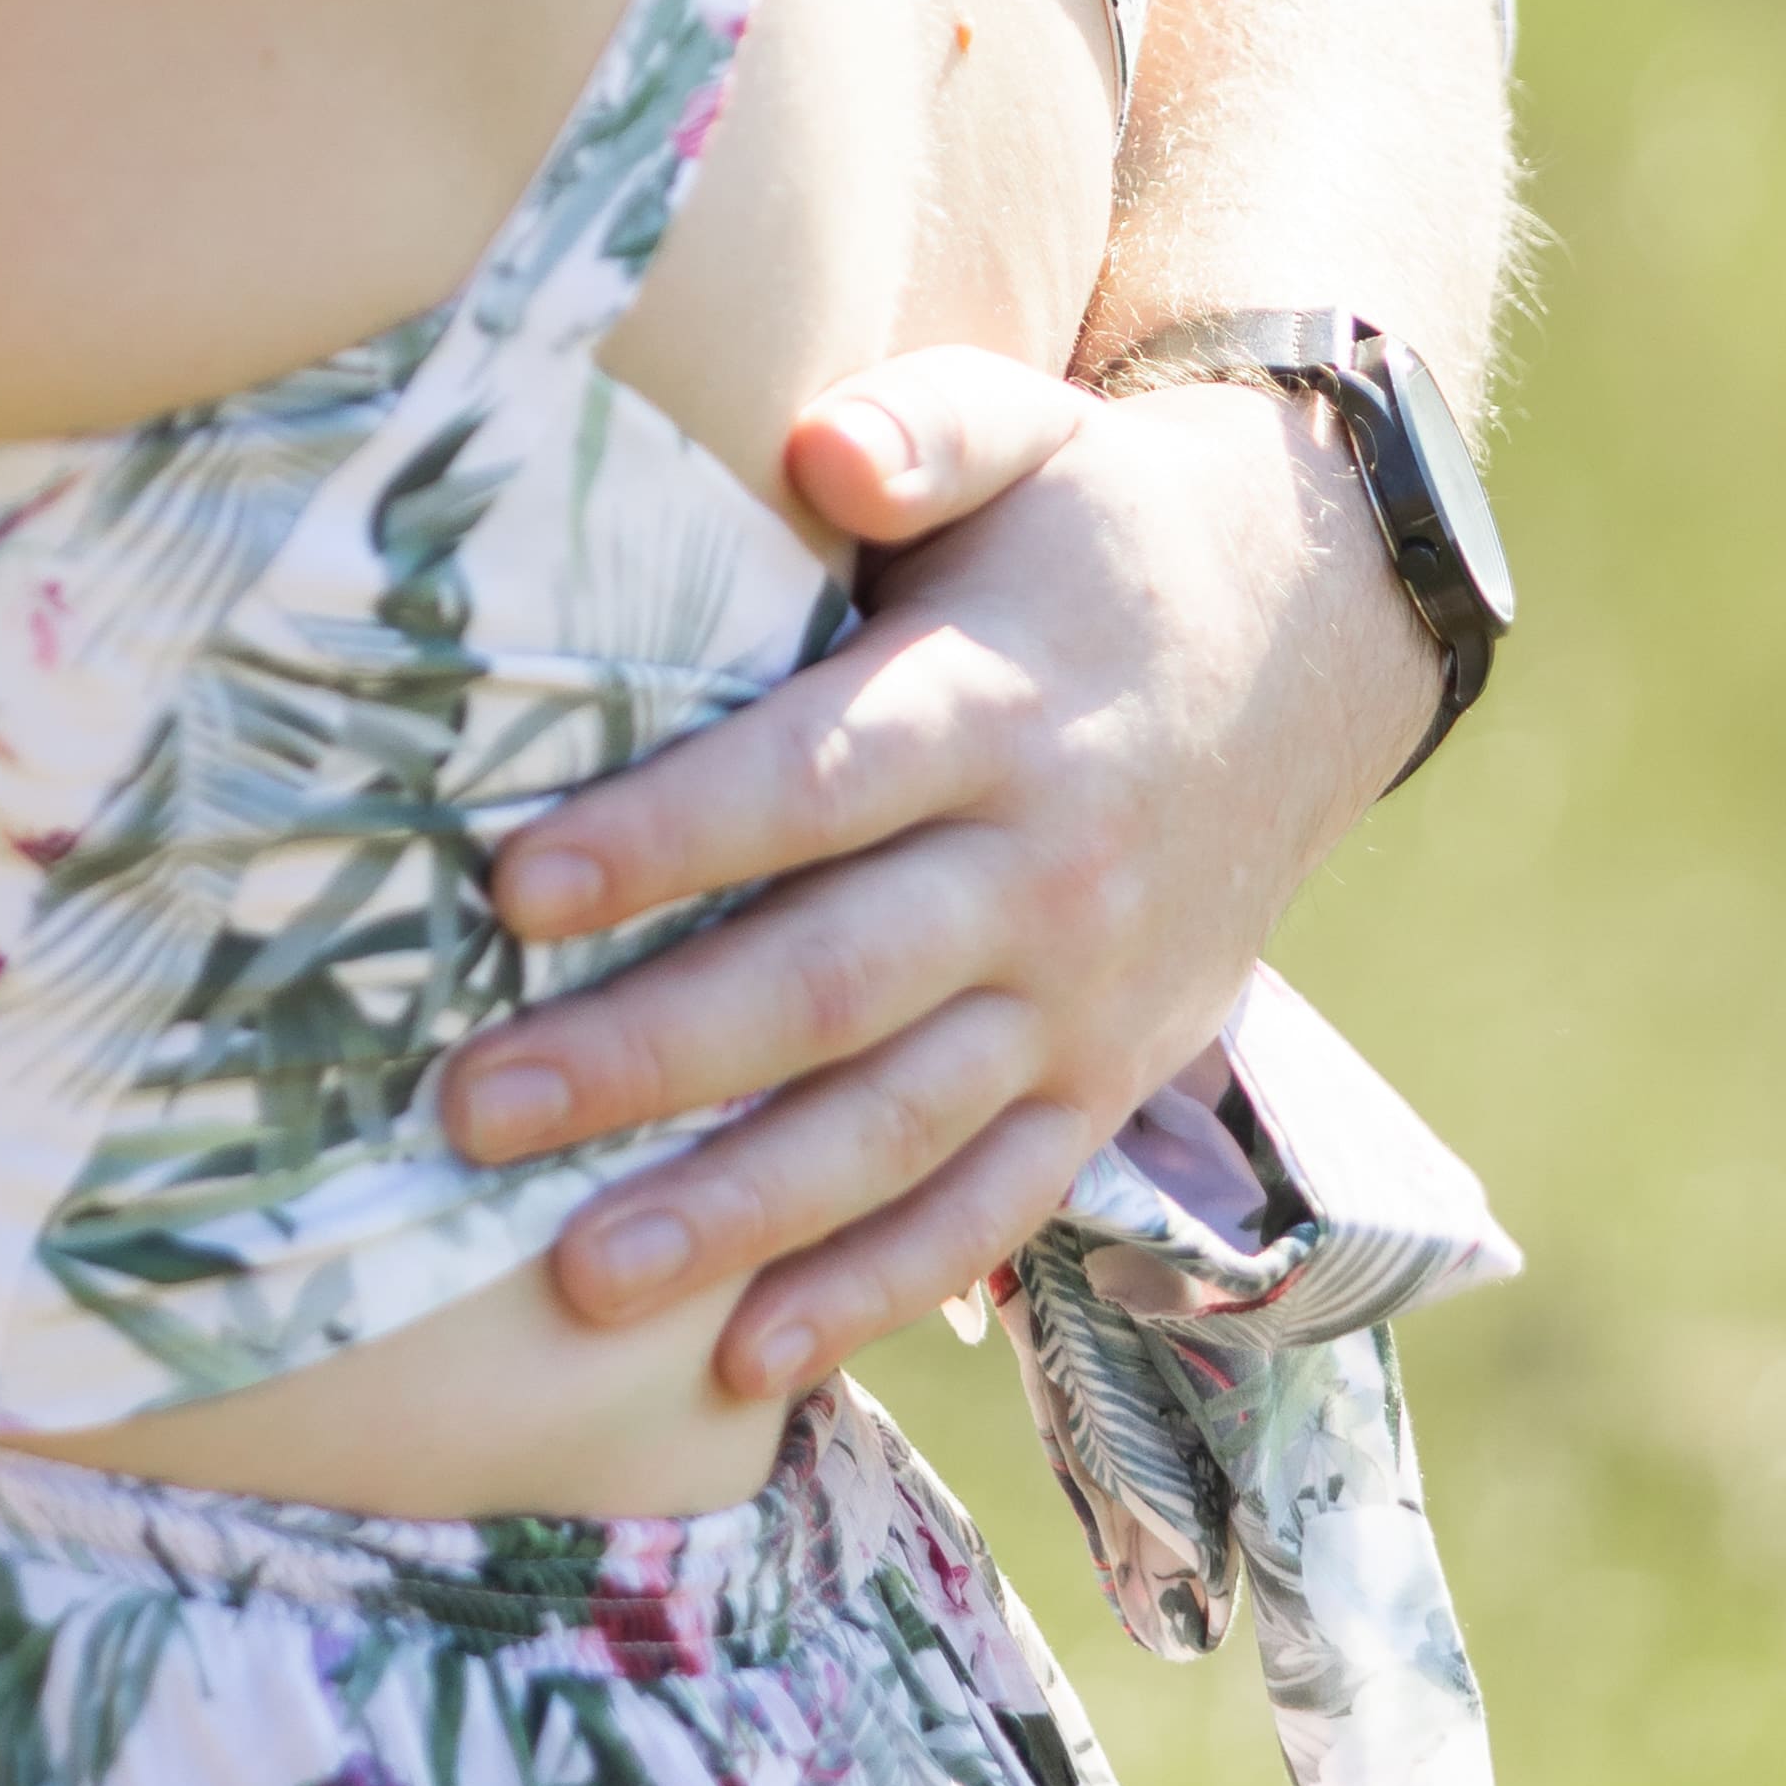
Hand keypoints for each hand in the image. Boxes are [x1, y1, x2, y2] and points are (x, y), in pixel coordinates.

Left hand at [444, 349, 1437, 1395]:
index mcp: (996, 710)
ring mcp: (1082, 999)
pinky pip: (988, 1207)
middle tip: (469, 1107)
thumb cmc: (1097, 524)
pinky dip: (874, 1290)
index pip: (809, 785)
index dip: (663, 838)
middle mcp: (1044, 874)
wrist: (1315, 629)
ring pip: (896, 1131)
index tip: (507, 887)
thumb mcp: (1031, 431)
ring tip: (571, 1276)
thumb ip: (924, 426)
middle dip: (646, 1056)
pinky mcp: (1106, 1079)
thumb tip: (822, 448)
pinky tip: (746, 1358)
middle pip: (829, 986)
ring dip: (735, 1214)